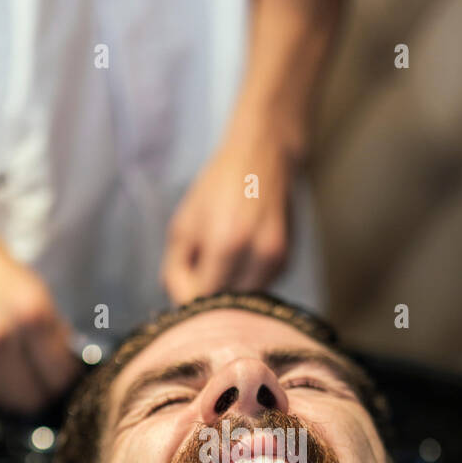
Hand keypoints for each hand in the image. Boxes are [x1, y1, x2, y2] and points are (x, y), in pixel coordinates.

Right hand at [0, 208, 79, 412]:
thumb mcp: (28, 281)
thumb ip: (48, 323)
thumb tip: (65, 356)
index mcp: (29, 311)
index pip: (60, 374)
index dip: (67, 376)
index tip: (67, 371)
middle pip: (34, 398)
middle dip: (45, 391)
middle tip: (46, 377)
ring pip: (7, 399)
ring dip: (18, 390)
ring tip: (22, 369)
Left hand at [161, 129, 296, 303]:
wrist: (264, 157)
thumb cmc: (216, 188)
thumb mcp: (183, 224)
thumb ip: (175, 269)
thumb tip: (181, 303)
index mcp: (226, 243)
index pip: (201, 298)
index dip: (186, 293)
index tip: (183, 275)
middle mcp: (257, 255)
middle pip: (223, 305)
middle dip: (207, 293)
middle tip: (198, 267)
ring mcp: (276, 260)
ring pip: (242, 300)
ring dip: (226, 288)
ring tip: (220, 256)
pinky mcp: (286, 262)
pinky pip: (257, 288)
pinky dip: (243, 280)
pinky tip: (240, 252)